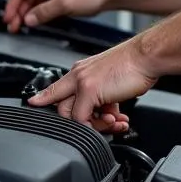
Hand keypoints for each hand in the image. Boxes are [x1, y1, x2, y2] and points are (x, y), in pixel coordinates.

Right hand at [4, 0, 110, 32]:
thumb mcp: (64, 4)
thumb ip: (43, 12)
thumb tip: (28, 19)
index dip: (12, 5)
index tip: (9, 18)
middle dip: (19, 11)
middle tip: (14, 27)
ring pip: (34, 1)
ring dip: (28, 14)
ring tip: (22, 27)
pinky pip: (44, 5)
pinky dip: (39, 14)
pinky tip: (36, 22)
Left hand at [27, 41, 157, 131]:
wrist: (147, 56)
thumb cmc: (135, 66)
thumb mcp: (113, 81)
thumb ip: (103, 96)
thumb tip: (105, 111)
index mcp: (82, 71)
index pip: (58, 87)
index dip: (44, 97)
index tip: (33, 102)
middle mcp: (79, 75)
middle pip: (63, 107)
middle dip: (84, 122)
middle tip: (107, 122)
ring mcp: (82, 82)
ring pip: (72, 115)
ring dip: (96, 125)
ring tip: (115, 122)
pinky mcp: (89, 89)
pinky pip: (82, 118)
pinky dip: (98, 125)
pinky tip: (116, 121)